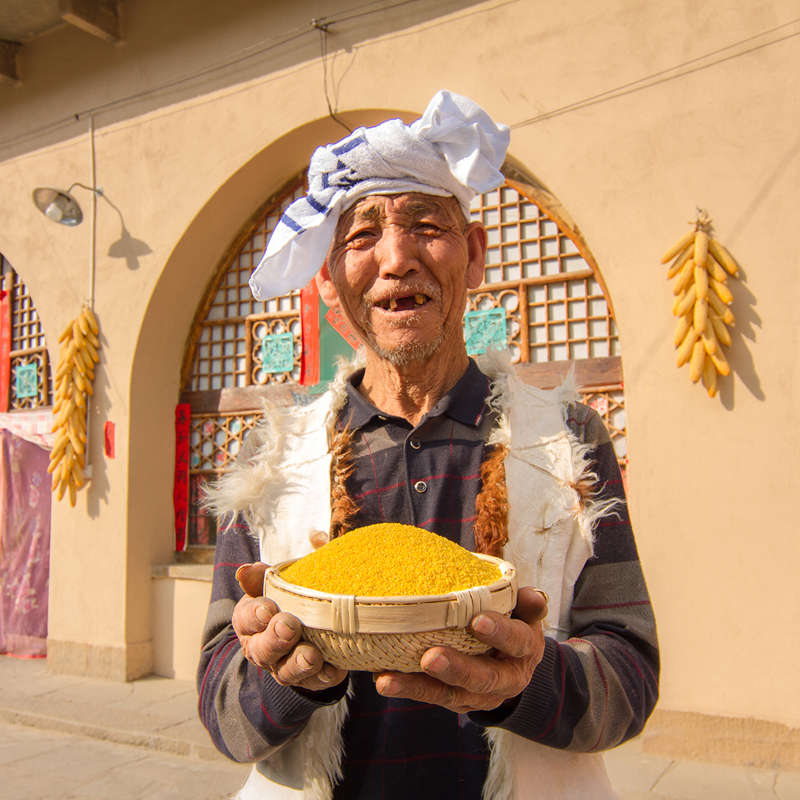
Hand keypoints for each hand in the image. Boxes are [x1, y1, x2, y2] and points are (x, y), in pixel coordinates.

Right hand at [232, 562, 347, 691]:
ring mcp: (282, 666)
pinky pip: (312, 683)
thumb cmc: (291, 595)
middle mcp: (261, 647)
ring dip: (297, 664)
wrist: (313, 616)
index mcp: (251, 620)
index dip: (255, 615)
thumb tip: (245, 571)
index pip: (245, 619)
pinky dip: (322, 677)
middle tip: (290, 627)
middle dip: (275, 640)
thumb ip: (263, 577)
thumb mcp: (278, 582)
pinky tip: (332, 671)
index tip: (269, 608)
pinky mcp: (306, 678)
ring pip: (284, 672)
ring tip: (311, 656)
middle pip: (261, 650)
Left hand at [373, 586, 547, 712]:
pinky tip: (382, 678)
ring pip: (450, 695)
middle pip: (483, 678)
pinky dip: (407, 689)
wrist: (515, 667)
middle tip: (430, 657)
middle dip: (456, 669)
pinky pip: (432, 697)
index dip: (499, 632)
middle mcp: (506, 680)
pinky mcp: (457, 702)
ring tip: (389, 679)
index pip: (517, 642)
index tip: (477, 620)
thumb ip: (528, 603)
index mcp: (525, 650)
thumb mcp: (526, 613)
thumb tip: (535, 595)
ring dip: (418, 687)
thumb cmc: (515, 624)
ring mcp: (479, 696)